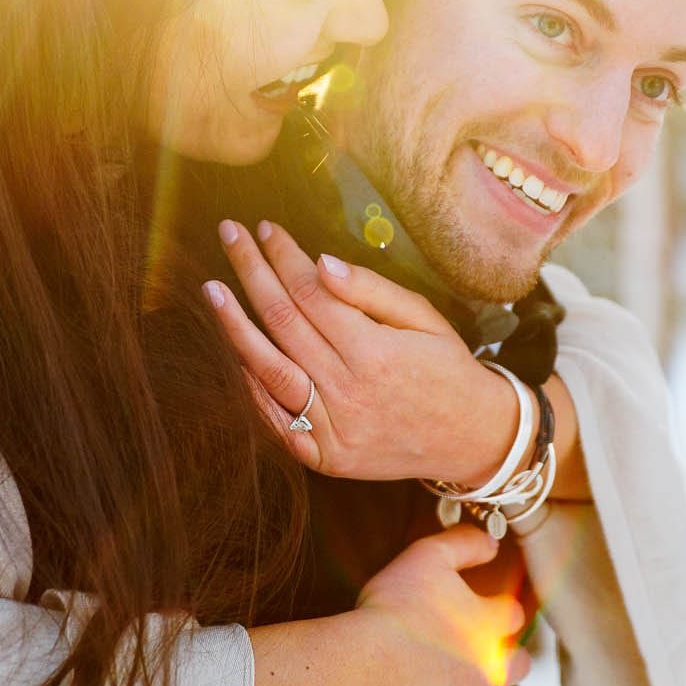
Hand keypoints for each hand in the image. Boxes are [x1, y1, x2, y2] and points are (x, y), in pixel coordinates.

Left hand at [204, 219, 520, 483]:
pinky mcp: (324, 457)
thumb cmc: (448, 369)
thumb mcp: (424, 318)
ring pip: (269, 370)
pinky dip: (250, 387)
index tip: (265, 228)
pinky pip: (274, 420)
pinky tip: (234, 354)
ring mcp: (333, 429)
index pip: (312, 291)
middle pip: (283, 321)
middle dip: (252, 273)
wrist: (471, 439)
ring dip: (235, 327)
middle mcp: (348, 392)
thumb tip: (320, 262)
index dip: (284, 256)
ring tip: (213, 290)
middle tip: (230, 236)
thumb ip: (371, 290)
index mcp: (375, 352)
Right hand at [355, 526, 530, 685]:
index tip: (489, 613)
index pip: (513, 616)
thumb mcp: (425, 557)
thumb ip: (461, 545)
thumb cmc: (392, 613)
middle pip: (520, 669)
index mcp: (488, 625)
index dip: (501, 613)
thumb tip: (491, 544)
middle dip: (509, 666)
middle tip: (490, 664)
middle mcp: (491, 669)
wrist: (369, 666)